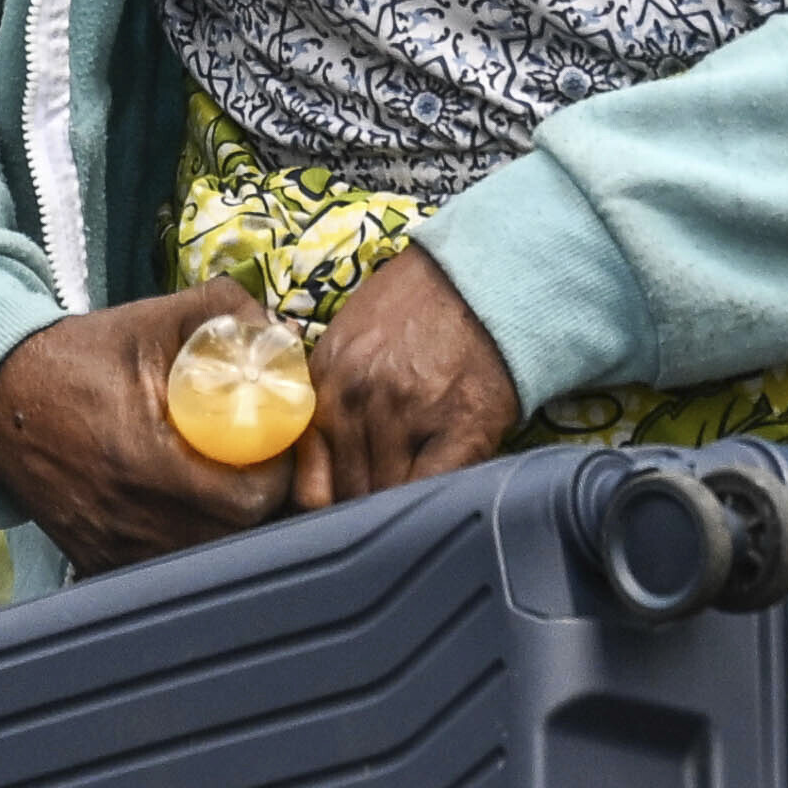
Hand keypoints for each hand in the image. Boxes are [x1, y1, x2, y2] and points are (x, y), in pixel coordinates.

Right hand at [0, 296, 321, 565]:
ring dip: (228, 526)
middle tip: (257, 464)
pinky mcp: (99, 564)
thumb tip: (289, 340)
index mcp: (142, 457)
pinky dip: (190, 542)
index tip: (274, 446)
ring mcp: (112, 549)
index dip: (276, 473)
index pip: (250, 498)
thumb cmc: (82, 356)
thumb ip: (228, 316)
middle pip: (236, 536)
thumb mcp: (155, 319)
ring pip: (206, 559)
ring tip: (224, 483)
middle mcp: (126, 516)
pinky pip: (168, 570)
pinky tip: (185, 505)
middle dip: (260, 502)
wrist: (0, 399)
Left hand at [311, 250, 524, 501]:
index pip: (307, 483)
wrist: (480, 279)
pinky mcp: (461, 427)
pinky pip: (435, 488)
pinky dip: (436, 498)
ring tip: (413, 496)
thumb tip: (317, 470)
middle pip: (348, 496)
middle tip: (381, 508)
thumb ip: (327, 399)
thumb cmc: (415, 310)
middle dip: (363, 507)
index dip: (326, 505)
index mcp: (325, 383)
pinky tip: (440, 492)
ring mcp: (408, 415)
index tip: (341, 509)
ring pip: (388, 497)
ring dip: (400, 503)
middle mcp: (358, 401)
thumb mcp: (348, 342)